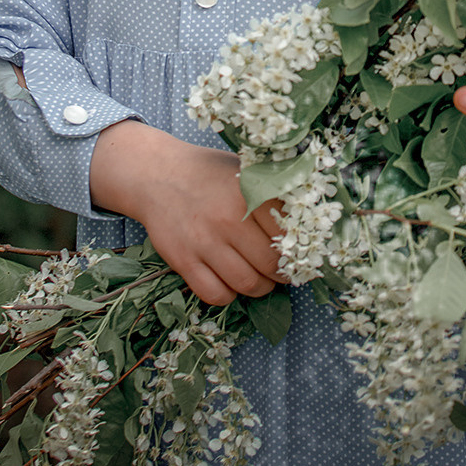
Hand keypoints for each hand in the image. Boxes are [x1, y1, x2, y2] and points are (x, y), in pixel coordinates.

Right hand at [90, 121, 284, 305]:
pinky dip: (229, 296)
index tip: (301, 254)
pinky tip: (230, 282)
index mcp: (249, 193)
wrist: (157, 175)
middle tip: (284, 272)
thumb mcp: (244, 170)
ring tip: (261, 280)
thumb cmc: (209, 174)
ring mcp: (204, 242)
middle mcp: (228, 219)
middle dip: (283, 274)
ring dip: (260, 288)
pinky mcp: (183, 260)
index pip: (288, 234)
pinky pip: (215, 294)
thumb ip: (272, 192)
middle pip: (270, 265)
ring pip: (246, 284)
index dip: (298, 248)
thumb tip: (307, 221)